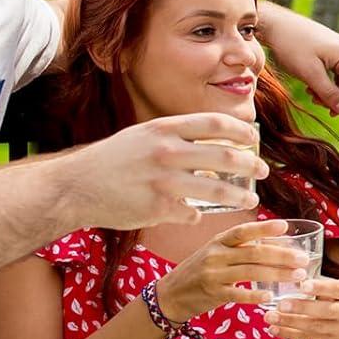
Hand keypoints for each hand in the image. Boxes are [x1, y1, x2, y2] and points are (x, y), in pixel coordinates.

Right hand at [62, 114, 268, 229]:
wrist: (75, 187)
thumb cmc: (114, 160)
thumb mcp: (144, 136)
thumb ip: (178, 137)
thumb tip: (219, 141)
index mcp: (164, 129)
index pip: (216, 124)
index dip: (241, 131)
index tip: (253, 138)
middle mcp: (166, 152)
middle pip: (226, 158)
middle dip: (252, 166)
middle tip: (263, 172)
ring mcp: (163, 182)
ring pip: (218, 191)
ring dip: (239, 197)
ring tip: (250, 199)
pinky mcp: (158, 208)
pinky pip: (192, 212)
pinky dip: (198, 214)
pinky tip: (198, 214)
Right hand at [153, 220, 308, 321]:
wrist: (170, 294)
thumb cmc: (200, 269)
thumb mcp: (216, 251)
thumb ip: (242, 247)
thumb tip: (276, 241)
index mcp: (219, 241)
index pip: (243, 231)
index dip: (264, 228)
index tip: (285, 227)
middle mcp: (216, 254)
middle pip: (254, 252)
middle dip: (282, 255)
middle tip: (304, 259)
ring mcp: (213, 274)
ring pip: (250, 272)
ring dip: (277, 274)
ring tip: (298, 276)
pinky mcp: (213, 294)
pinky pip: (238, 294)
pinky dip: (255, 295)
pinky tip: (271, 296)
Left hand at [257, 3, 338, 115]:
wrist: (276, 25)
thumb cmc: (292, 46)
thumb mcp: (310, 73)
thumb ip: (328, 93)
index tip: (329, 111)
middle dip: (336, 98)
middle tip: (315, 101)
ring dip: (330, 92)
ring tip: (311, 94)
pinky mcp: (333, 52)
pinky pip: (338, 73)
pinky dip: (327, 83)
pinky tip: (311, 85)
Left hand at [264, 278, 338, 338]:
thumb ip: (327, 284)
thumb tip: (296, 273)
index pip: (336, 289)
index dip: (320, 287)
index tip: (303, 284)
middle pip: (323, 310)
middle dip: (300, 308)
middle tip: (279, 304)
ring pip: (313, 326)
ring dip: (289, 323)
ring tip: (269, 317)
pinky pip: (309, 338)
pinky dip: (290, 334)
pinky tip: (275, 330)